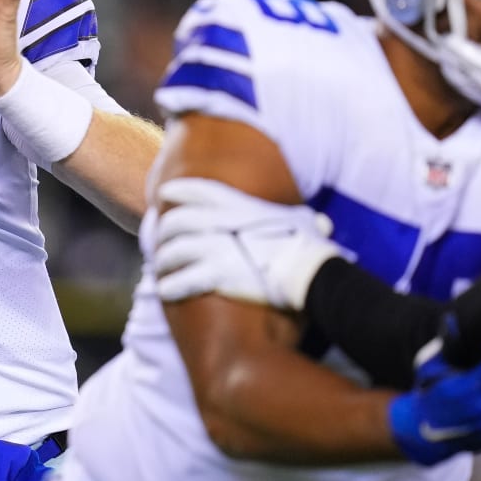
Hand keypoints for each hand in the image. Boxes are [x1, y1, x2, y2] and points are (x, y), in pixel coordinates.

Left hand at [154, 178, 341, 309]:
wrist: (304, 271)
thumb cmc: (308, 245)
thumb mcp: (303, 221)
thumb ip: (302, 218)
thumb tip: (322, 223)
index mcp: (237, 205)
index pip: (198, 191)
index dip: (178, 190)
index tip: (163, 192)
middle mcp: (219, 224)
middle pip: (177, 222)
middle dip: (164, 230)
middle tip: (157, 237)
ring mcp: (214, 249)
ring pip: (174, 252)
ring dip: (163, 260)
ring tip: (159, 267)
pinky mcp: (214, 275)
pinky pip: (181, 280)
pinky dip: (170, 286)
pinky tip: (164, 291)